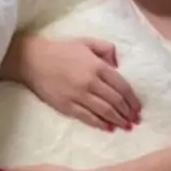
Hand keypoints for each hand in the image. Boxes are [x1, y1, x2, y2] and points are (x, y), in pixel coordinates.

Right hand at [11, 36, 140, 130]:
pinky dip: (100, 124)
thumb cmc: (61, 50)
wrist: (32, 59)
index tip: (138, 107)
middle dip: (128, 112)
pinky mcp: (67, 105)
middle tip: (134, 119)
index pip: (122, 86)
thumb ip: (106, 49)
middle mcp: (91, 82)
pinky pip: (88, 117)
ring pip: (105, 111)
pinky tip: (108, 128)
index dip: (133, 99)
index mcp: (98, 66)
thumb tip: (119, 65)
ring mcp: (78, 95)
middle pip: (116, 101)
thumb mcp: (86, 42)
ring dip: (118, 120)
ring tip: (126, 126)